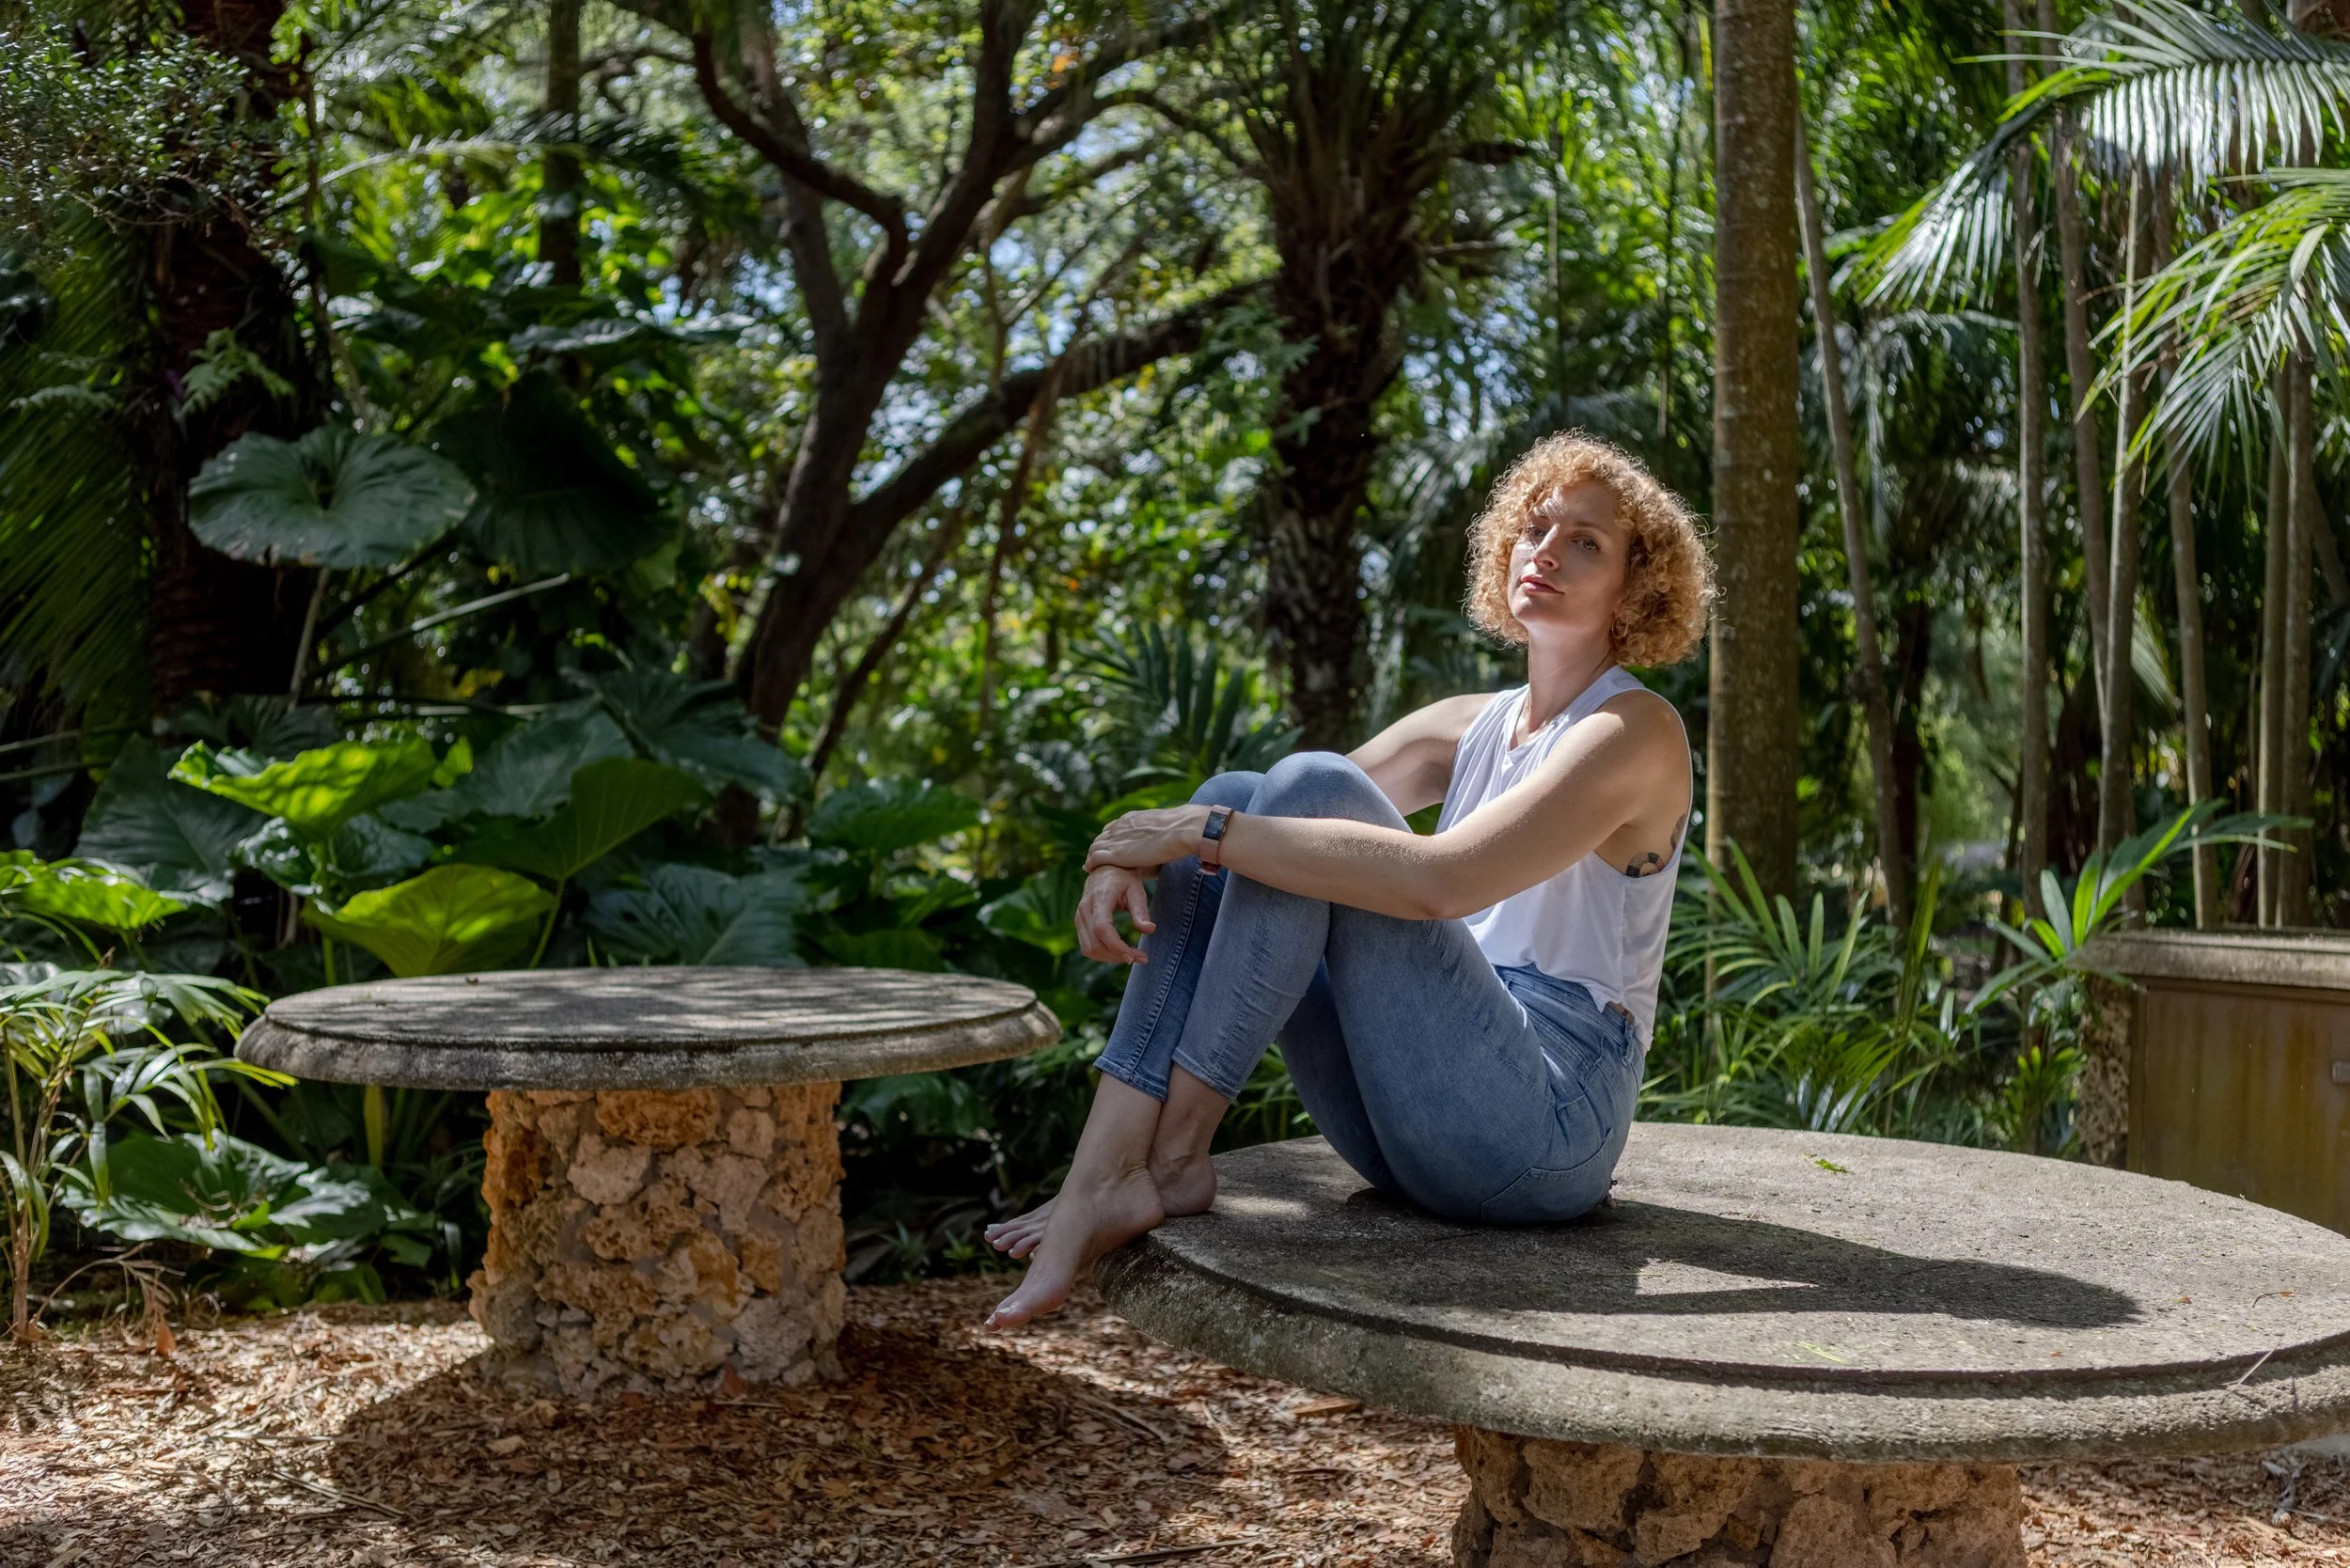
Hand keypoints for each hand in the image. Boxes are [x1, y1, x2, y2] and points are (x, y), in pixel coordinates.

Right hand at [1074, 866, 1154, 963]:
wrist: (1105, 870)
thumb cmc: (1123, 879)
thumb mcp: (1136, 890)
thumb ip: (1141, 911)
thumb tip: (1150, 930)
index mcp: (1099, 898)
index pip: (1101, 928)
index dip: (1116, 946)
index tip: (1134, 955)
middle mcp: (1084, 909)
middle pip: (1095, 943)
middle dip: (1118, 956)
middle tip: (1141, 958)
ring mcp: (1079, 917)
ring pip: (1090, 949)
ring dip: (1111, 958)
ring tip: (1132, 957)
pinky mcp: (1079, 924)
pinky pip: (1087, 947)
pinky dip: (1103, 955)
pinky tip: (1119, 953)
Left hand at [1083, 804, 1209, 873]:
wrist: (1180, 829)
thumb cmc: (1180, 830)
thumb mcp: (1162, 829)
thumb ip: (1155, 835)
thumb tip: (1163, 842)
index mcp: (1130, 819)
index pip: (1111, 828)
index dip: (1107, 839)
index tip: (1107, 847)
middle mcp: (1120, 827)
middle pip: (1100, 838)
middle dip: (1097, 848)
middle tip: (1095, 860)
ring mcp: (1117, 839)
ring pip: (1094, 847)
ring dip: (1091, 856)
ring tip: (1090, 867)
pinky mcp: (1116, 853)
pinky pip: (1095, 858)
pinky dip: (1091, 863)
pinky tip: (1089, 869)